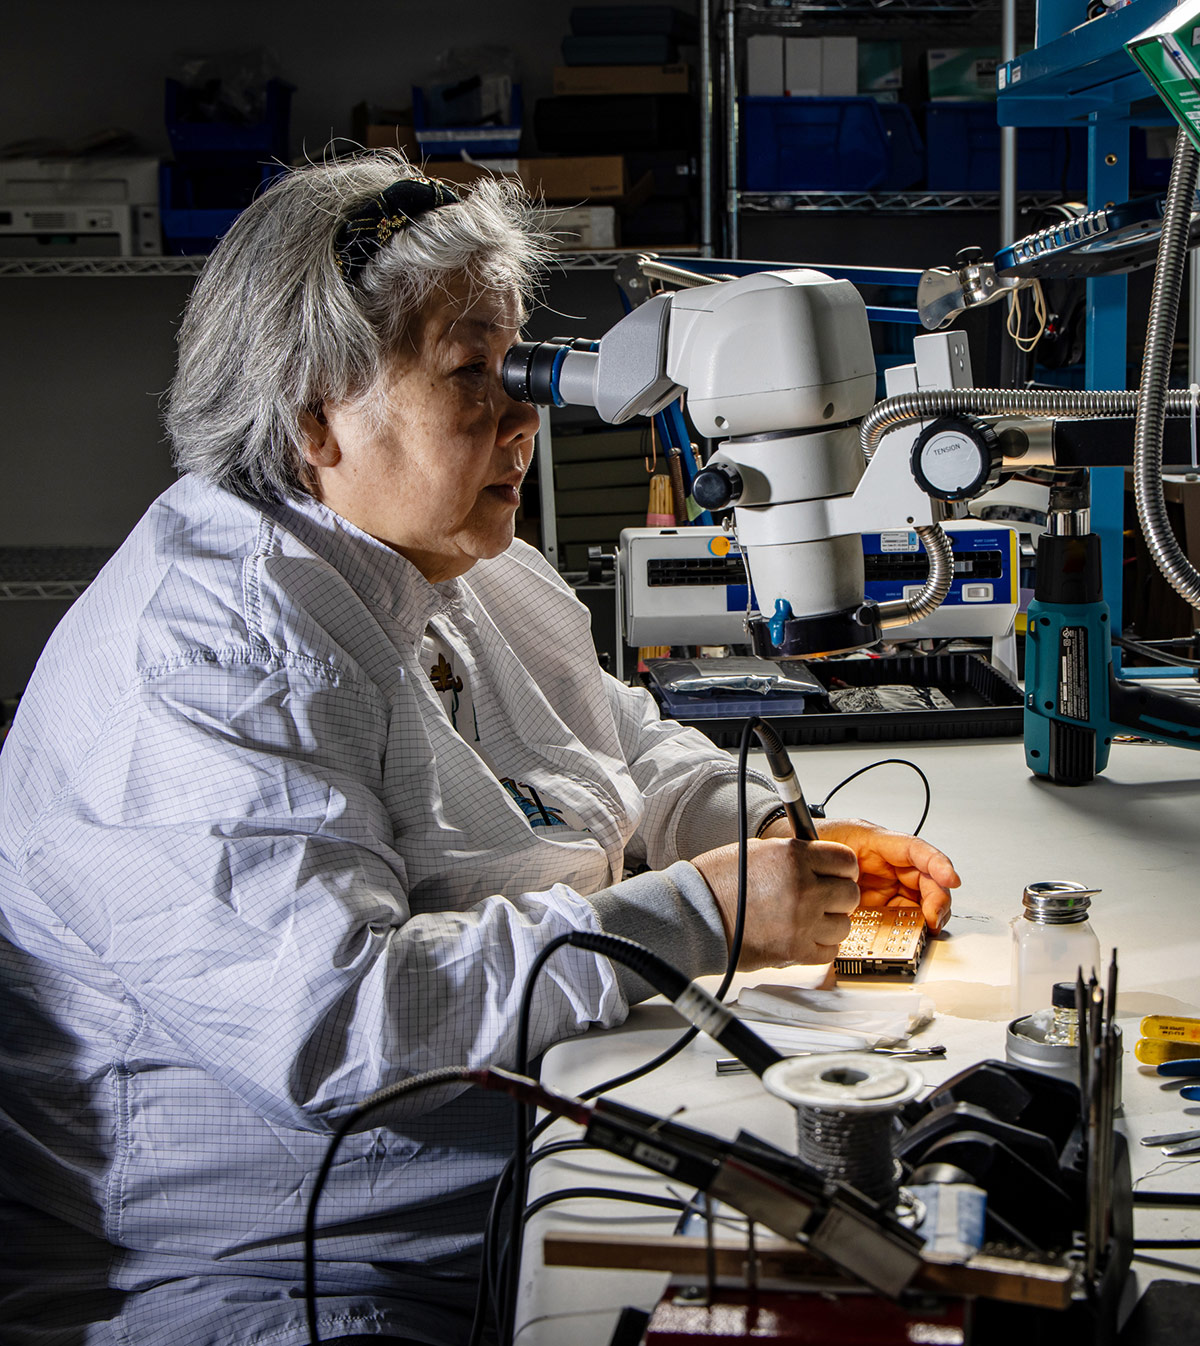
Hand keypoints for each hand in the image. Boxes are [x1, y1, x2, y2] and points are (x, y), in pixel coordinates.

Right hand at [691, 836, 860, 969]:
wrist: (695, 915)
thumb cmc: (719, 882)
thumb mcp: (760, 850)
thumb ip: (797, 856)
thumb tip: (824, 864)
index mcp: (793, 856)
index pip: (846, 860)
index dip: (843, 868)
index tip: (837, 874)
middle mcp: (802, 887)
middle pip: (850, 894)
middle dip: (838, 896)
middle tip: (822, 898)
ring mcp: (801, 921)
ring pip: (844, 925)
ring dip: (829, 923)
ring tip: (807, 919)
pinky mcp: (795, 951)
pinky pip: (830, 951)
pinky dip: (820, 946)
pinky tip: (802, 936)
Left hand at [759, 815, 958, 930]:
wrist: (794, 851)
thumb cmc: (811, 841)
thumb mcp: (825, 844)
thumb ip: (839, 861)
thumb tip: (850, 884)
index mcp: (878, 842)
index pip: (915, 850)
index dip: (937, 863)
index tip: (950, 879)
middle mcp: (889, 864)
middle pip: (926, 879)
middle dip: (937, 899)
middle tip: (934, 919)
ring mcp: (887, 885)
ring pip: (921, 900)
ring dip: (929, 916)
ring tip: (926, 930)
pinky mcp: (881, 905)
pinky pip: (904, 917)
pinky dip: (912, 928)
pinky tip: (910, 936)